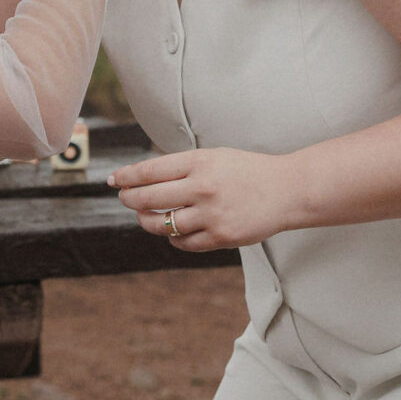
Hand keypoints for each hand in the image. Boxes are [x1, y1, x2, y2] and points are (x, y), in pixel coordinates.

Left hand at [110, 146, 298, 250]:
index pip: (150, 171)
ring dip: (147, 221)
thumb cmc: (247, 172)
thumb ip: (183, 167)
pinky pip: (183, 243)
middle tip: (125, 198)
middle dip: (130, 199)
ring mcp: (211, 214)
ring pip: (162, 224)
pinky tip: (171, 231)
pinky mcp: (220, 236)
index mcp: (199, 162)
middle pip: (149, 198)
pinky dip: (172, 238)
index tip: (114, 180)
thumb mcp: (215, 157)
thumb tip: (144, 179)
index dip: (126, 177)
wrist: (286, 191)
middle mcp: (203, 187)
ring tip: (144, 217)